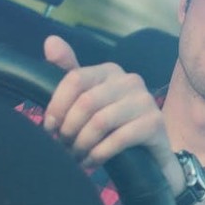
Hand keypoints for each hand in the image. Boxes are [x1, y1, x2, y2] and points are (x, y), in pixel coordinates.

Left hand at [42, 35, 179, 188]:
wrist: (150, 156)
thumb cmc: (114, 127)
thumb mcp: (89, 102)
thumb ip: (69, 74)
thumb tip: (50, 42)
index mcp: (110, 71)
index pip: (75, 79)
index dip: (57, 106)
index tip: (50, 128)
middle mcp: (130, 80)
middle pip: (86, 102)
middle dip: (69, 129)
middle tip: (63, 147)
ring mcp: (145, 101)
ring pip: (100, 121)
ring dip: (82, 144)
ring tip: (76, 156)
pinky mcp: (155, 124)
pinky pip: (118, 139)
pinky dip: (99, 154)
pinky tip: (91, 162)